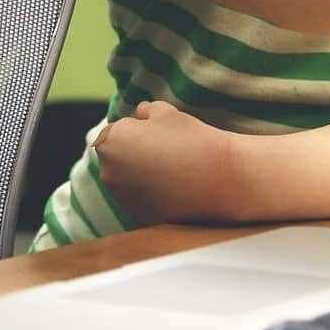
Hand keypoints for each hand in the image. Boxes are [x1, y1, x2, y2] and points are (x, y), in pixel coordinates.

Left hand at [93, 100, 236, 225]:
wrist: (221, 181)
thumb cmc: (192, 140)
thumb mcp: (167, 112)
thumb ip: (146, 110)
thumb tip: (140, 113)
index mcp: (111, 141)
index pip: (116, 132)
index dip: (139, 131)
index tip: (161, 136)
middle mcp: (108, 172)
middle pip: (117, 158)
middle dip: (134, 155)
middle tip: (167, 154)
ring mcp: (121, 199)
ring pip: (127, 181)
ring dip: (141, 177)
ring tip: (173, 172)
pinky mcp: (137, 218)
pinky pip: (140, 202)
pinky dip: (151, 197)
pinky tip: (175, 191)